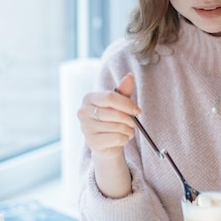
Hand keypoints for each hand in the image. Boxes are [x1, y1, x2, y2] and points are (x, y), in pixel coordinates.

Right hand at [77, 73, 141, 197]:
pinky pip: (117, 138)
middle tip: (134, 123)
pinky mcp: (92, 142)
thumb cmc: (111, 120)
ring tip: (127, 131)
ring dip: (128, 130)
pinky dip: (125, 139)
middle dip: (130, 119)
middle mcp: (83, 112)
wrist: (106, 144)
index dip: (127, 104)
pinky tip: (122, 138)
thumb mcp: (118, 104)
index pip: (110, 97)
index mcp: (89, 98)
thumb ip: (123, 90)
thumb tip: (130, 76)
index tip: (138, 111)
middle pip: (114, 113)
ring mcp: (86, 128)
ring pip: (117, 127)